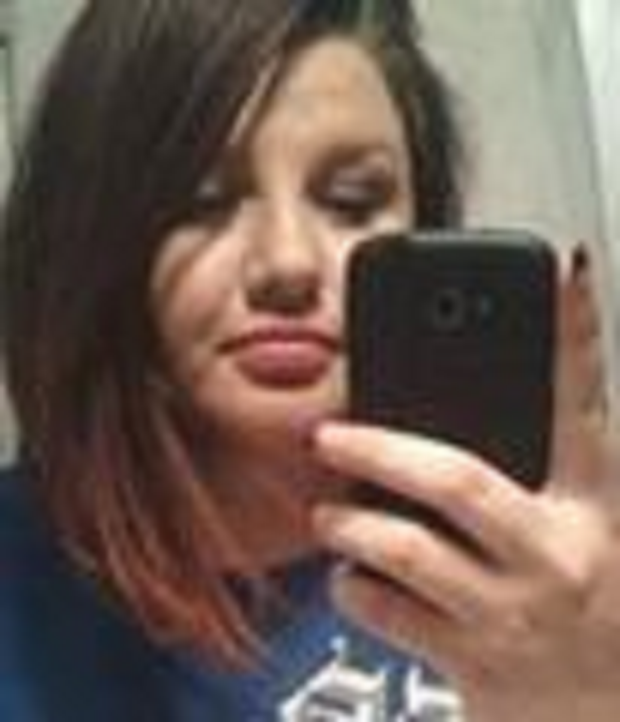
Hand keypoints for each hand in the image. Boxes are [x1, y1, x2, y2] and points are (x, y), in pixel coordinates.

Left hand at [314, 250, 619, 721]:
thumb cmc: (591, 604)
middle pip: (457, 478)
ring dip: (349, 526)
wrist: (606, 713)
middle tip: (329, 434)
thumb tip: (444, 422)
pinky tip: (352, 576)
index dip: (576, 331)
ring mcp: (511, 614)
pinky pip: (388, 615)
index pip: (581, 402)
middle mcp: (554, 554)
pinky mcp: (473, 666)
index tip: (564, 268)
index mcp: (591, 505)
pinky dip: (354, 588)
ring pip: (405, 551)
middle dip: (379, 449)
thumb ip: (534, 467)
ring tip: (326, 514)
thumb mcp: (584, 523)